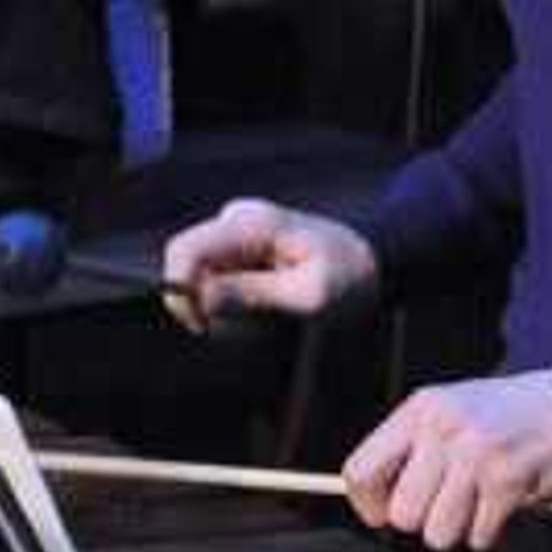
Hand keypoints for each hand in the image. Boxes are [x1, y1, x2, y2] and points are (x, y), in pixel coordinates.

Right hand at [159, 197, 377, 331]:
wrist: (372, 261)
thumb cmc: (349, 276)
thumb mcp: (309, 295)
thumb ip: (253, 294)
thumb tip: (201, 297)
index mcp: (252, 224)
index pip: (184, 249)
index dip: (180, 290)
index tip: (202, 325)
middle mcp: (236, 221)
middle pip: (188, 270)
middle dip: (208, 308)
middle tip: (252, 329)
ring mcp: (236, 235)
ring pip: (200, 282)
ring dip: (225, 312)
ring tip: (269, 320)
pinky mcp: (239, 252)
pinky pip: (216, 285)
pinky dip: (234, 307)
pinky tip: (266, 310)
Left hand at [339, 366, 551, 551]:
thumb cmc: (505, 415)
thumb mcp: (447, 410)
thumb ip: (410, 448)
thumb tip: (376, 506)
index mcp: (420, 410)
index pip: (361, 472)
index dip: (369, 505)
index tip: (384, 514)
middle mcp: (443, 430)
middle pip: (402, 514)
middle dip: (423, 521)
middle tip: (446, 506)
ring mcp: (475, 456)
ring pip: (437, 533)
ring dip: (458, 529)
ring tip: (477, 503)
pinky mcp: (507, 482)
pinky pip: (478, 537)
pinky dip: (489, 531)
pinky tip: (502, 502)